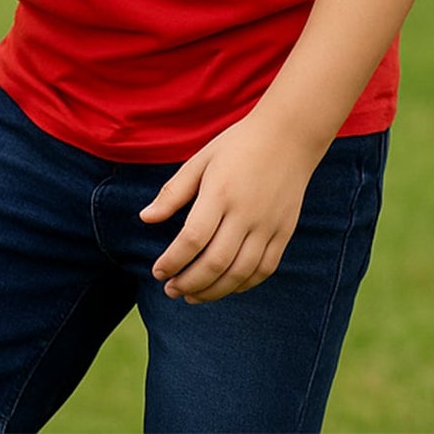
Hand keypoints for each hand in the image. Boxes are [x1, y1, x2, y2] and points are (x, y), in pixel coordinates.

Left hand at [138, 112, 322, 304]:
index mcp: (220, 193)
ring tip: (192, 296)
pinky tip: (224, 287)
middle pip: (216, 262)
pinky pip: (264, 269)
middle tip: (170, 291)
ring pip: (240, 272)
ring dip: (214, 291)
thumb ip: (173, 192)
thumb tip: (145, 218)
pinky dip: (242, 284)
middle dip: (189, 282)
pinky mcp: (284, 233)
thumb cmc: (237, 145)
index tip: (157, 272)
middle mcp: (246, 214)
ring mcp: (268, 226)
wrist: (288, 137)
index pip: (192, 239)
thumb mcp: (200, 160)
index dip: (173, 261)